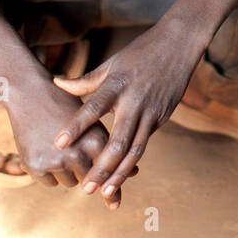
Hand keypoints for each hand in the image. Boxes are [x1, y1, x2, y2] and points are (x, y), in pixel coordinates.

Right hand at [4, 73, 136, 206]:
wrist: (29, 92)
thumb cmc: (67, 106)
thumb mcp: (93, 122)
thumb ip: (112, 148)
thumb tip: (137, 173)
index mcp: (95, 140)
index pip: (108, 172)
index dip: (112, 186)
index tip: (115, 203)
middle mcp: (76, 153)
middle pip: (88, 180)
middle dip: (87, 173)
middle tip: (76, 156)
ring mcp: (55, 160)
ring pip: (70, 182)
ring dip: (67, 172)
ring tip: (59, 147)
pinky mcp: (35, 166)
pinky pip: (50, 183)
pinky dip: (48, 173)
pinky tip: (45, 150)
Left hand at [53, 18, 204, 197]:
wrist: (180, 44)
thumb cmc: (141, 52)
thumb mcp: (112, 63)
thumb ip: (86, 80)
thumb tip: (57, 84)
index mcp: (118, 84)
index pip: (93, 108)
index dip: (76, 126)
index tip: (58, 143)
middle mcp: (135, 102)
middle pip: (118, 142)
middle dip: (101, 168)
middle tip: (86, 188)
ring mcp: (152, 112)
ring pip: (135, 151)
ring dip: (120, 174)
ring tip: (105, 193)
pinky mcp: (162, 118)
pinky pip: (144, 143)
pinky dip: (132, 162)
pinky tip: (121, 176)